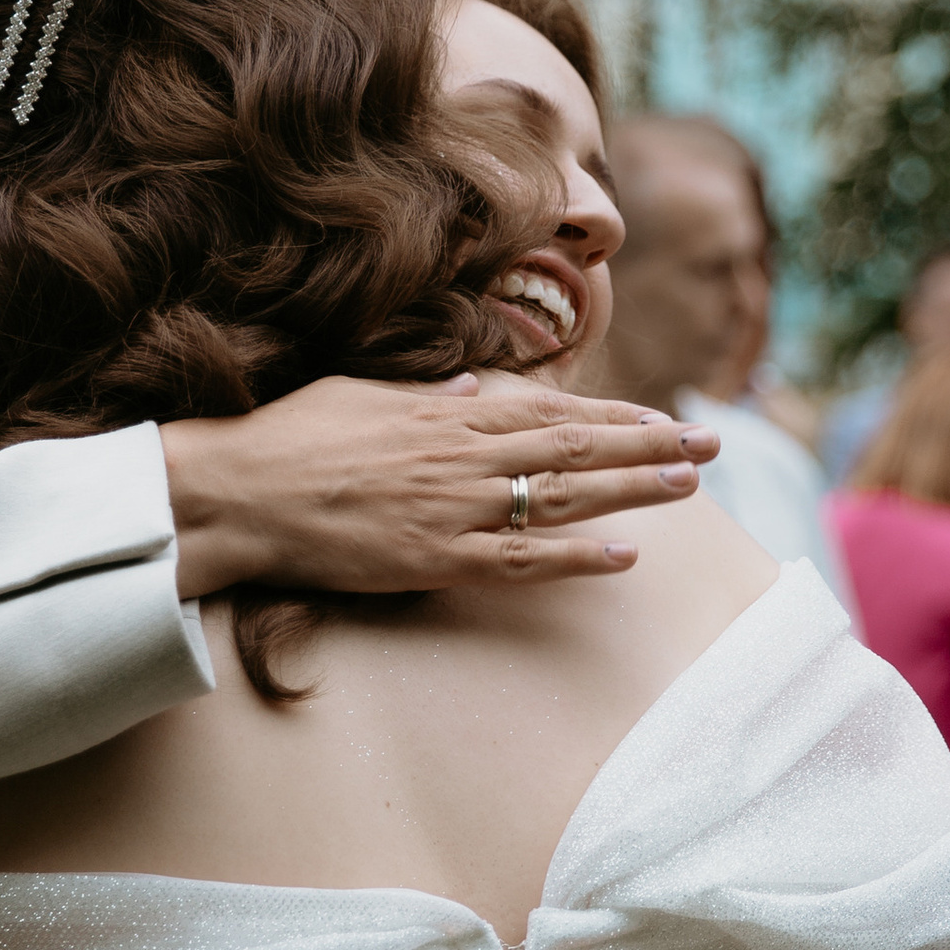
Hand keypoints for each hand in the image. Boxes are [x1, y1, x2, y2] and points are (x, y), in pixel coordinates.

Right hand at [161, 377, 718, 602]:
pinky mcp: (436, 558)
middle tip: (710, 445)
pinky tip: (626, 554)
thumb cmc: (290, 438)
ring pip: (566, 498)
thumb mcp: (363, 395)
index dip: (617, 413)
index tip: (663, 414)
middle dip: (650, 445)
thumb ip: (425, 397)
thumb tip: (472, 389)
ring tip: (691, 487)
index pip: (554, 410)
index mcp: (448, 414)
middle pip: (578, 448)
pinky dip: (578, 557)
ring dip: (635, 492)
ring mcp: (455, 509)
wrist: (238, 492)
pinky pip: (523, 560)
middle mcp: (464, 456)